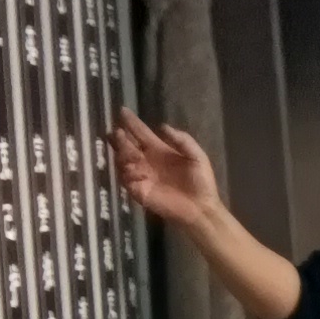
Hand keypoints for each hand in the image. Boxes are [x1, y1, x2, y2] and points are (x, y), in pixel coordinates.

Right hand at [111, 113, 217, 227]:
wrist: (201, 207)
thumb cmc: (201, 182)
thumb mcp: (197, 156)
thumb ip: (182, 140)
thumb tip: (163, 126)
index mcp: (160, 150)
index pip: (141, 134)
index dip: (132, 123)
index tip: (122, 111)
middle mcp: (147, 161)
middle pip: (128, 146)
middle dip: (121, 138)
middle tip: (118, 131)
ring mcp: (141, 176)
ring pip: (123, 160)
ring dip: (122, 152)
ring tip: (124, 146)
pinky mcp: (139, 191)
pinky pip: (127, 179)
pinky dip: (127, 172)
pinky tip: (133, 167)